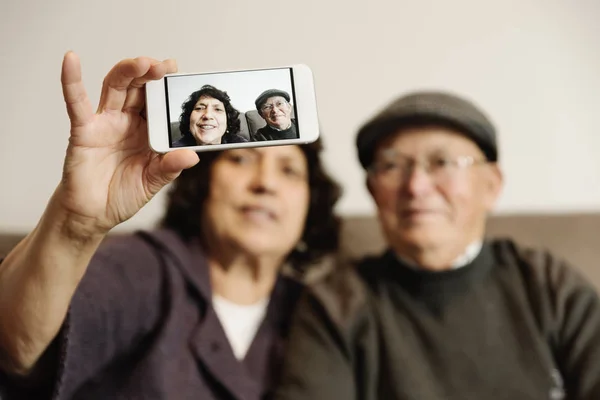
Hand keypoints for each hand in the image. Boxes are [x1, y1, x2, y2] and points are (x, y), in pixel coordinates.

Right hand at [55, 52, 198, 237]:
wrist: (94, 214)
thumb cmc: (122, 194)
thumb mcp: (153, 181)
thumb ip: (170, 167)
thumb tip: (192, 156)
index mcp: (146, 131)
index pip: (158, 102)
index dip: (166, 87)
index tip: (179, 73)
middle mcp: (126, 121)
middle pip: (138, 88)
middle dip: (151, 73)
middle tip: (165, 66)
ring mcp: (105, 123)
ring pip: (115, 88)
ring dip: (127, 72)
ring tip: (142, 63)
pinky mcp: (83, 130)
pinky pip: (76, 103)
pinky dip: (71, 80)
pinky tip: (71, 61)